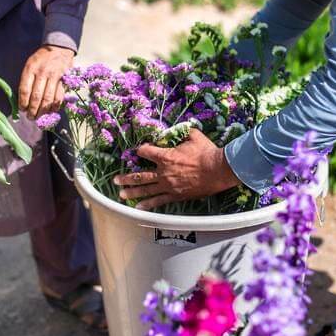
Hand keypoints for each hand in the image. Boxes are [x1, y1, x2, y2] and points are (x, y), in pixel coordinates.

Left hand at [18, 45, 73, 118]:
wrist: (59, 47)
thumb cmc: (42, 57)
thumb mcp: (30, 63)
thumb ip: (27, 79)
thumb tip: (22, 98)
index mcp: (30, 68)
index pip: (25, 89)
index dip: (23, 102)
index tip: (22, 109)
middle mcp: (42, 73)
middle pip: (36, 96)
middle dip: (32, 110)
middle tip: (30, 117)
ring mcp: (54, 77)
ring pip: (48, 99)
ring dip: (43, 111)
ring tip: (39, 117)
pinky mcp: (63, 81)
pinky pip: (59, 97)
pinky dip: (55, 106)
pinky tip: (51, 111)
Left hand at [113, 129, 240, 209]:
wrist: (219, 170)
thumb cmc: (207, 152)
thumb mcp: (194, 136)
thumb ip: (184, 132)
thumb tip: (180, 128)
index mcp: (166, 156)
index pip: (147, 152)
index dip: (142, 150)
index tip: (140, 150)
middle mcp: (164, 172)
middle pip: (140, 175)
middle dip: (126, 177)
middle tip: (116, 180)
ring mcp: (169, 185)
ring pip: (146, 190)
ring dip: (132, 192)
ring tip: (121, 194)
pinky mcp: (176, 196)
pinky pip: (159, 201)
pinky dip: (148, 204)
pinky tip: (139, 208)